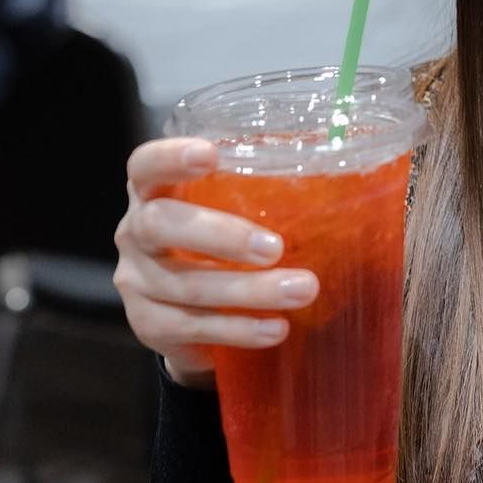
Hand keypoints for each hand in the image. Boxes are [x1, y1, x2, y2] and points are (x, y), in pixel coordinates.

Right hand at [113, 138, 318, 388]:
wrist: (188, 320)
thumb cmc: (221, 249)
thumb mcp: (231, 215)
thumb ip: (261, 198)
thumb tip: (349, 182)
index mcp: (154, 192)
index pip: (145, 165)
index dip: (171, 157)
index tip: (211, 155)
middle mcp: (134, 231)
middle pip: (161, 225)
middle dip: (221, 235)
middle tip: (275, 247)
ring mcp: (136, 281)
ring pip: (186, 285)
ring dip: (249, 290)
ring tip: (302, 291)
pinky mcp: (147, 325)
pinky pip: (193, 326)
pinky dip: (240, 328)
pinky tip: (276, 328)